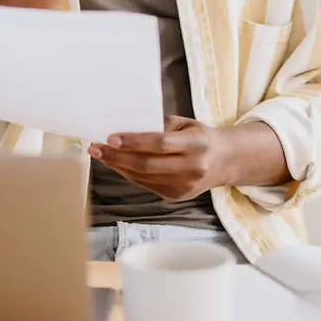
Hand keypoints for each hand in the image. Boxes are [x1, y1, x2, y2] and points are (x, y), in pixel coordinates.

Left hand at [89, 115, 227, 201]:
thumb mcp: (185, 124)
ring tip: (101, 154)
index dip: (134, 142)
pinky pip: (145, 184)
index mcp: (197, 144)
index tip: (111, 137)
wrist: (224, 161)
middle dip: (117, 156)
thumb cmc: (200, 137)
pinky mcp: (176, 196)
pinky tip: (116, 164)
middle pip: (147, 164)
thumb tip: (126, 127)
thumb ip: (159, 125)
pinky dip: (128, 174)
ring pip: (143, 177)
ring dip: (117, 166)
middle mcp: (192, 168)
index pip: (160, 144)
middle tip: (96, 147)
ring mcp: (184, 186)